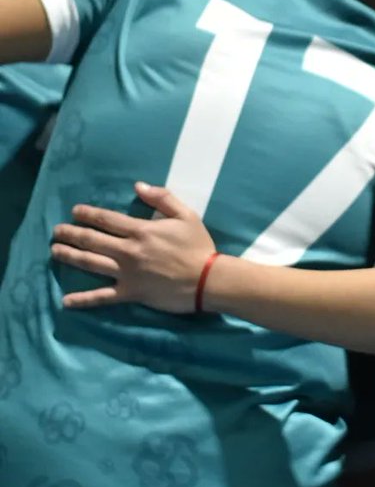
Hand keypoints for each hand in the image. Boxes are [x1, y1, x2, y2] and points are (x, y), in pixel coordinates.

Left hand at [51, 183, 216, 312]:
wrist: (207, 280)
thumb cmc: (198, 246)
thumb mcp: (187, 215)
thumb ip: (163, 198)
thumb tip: (138, 186)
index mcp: (141, 230)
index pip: (107, 219)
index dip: (88, 214)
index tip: (75, 211)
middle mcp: (128, 250)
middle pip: (92, 239)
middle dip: (71, 233)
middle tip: (57, 230)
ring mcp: (126, 273)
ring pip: (90, 263)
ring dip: (70, 256)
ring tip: (55, 251)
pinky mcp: (129, 292)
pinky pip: (102, 296)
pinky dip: (83, 300)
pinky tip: (66, 301)